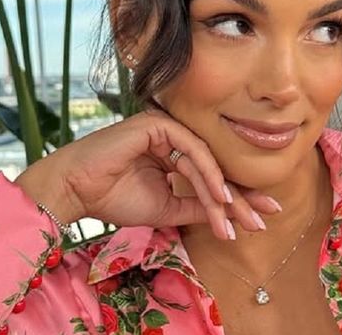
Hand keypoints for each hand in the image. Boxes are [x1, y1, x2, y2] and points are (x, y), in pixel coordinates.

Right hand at [14, 109, 279, 239]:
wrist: (76, 190)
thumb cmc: (114, 198)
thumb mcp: (167, 208)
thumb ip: (199, 208)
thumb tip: (233, 216)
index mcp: (175, 154)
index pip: (213, 176)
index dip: (239, 198)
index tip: (262, 218)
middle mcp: (174, 137)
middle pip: (216, 167)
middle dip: (242, 196)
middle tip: (266, 216)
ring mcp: (167, 127)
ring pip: (207, 162)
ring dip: (224, 193)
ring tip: (238, 218)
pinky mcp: (158, 123)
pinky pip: (192, 150)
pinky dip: (207, 174)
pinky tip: (219, 196)